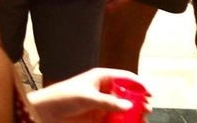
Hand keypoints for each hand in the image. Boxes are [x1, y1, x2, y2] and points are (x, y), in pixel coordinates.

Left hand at [25, 70, 142, 120]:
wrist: (46, 112)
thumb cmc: (63, 97)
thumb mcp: (87, 97)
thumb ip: (108, 102)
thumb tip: (129, 106)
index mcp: (100, 77)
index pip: (124, 77)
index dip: (138, 84)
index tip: (150, 93)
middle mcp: (103, 90)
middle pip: (127, 95)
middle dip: (138, 101)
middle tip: (146, 110)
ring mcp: (102, 104)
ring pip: (123, 109)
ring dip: (133, 114)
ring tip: (141, 120)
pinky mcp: (98, 118)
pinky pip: (115, 120)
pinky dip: (123, 122)